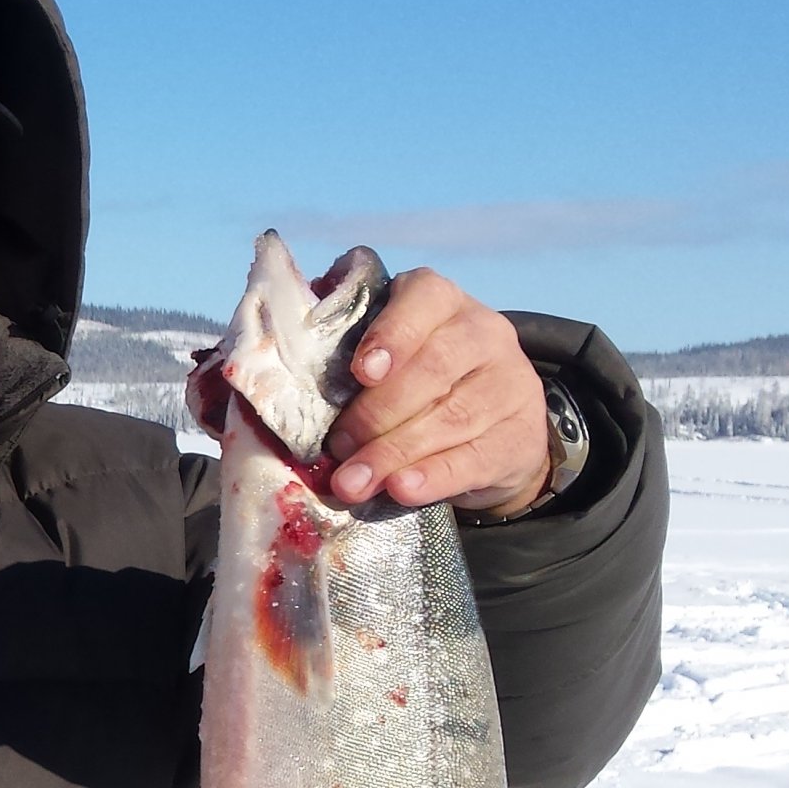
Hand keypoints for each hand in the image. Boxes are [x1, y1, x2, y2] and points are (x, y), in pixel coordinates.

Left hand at [325, 269, 552, 514]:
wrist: (493, 429)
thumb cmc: (415, 386)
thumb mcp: (387, 360)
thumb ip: (342, 357)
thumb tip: (267, 381)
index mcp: (442, 302)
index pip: (424, 298)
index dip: (393, 333)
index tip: (361, 372)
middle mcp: (484, 333)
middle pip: (433, 368)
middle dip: (377, 413)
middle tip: (337, 448)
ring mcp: (510, 383)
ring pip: (452, 416)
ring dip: (394, 453)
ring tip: (353, 482)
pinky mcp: (522, 435)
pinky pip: (475, 457)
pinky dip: (434, 476)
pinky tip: (401, 489)